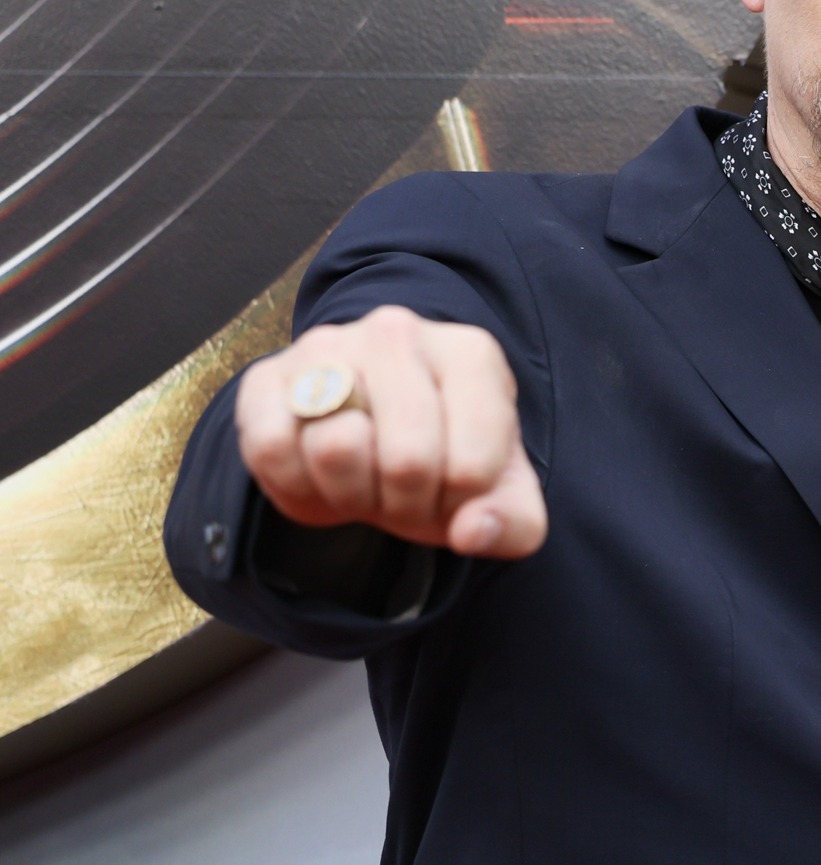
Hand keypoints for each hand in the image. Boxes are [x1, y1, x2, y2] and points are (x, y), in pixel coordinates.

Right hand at [235, 305, 546, 557]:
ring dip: (351, 494)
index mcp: (472, 355)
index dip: (460, 504)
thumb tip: (473, 532)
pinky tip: (318, 475)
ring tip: (364, 477)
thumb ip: (511, 524)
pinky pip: (271, 450)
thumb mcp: (501, 498)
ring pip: (336, 448)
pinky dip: (296, 487)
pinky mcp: (266, 378)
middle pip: (408, 460)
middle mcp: (398, 333)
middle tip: (405, 491)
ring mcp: (326, 348)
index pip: (473, 467)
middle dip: (407, 503)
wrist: (378, 434)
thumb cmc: (449, 459)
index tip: (455, 486)